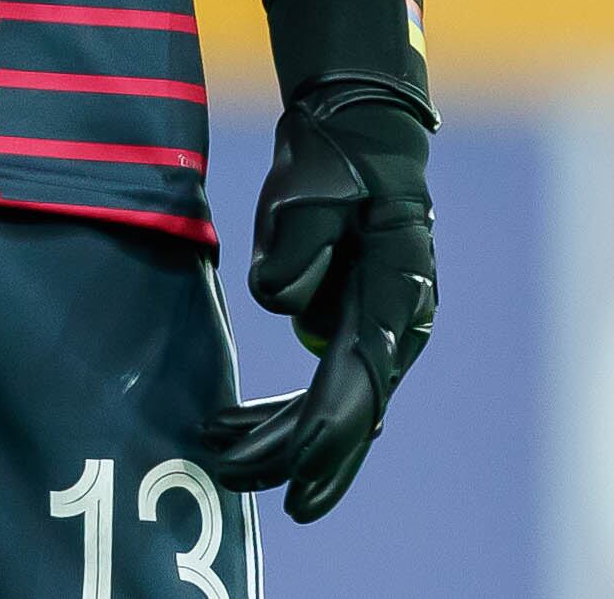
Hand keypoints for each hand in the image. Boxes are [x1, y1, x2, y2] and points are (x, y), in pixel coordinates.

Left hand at [206, 0, 436, 523]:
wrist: (361, 128)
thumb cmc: (337, 158)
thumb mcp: (309, 190)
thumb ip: (297, 246)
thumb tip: (279, 303)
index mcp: (393, 297)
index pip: (356, 388)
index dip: (322, 443)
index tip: (293, 485)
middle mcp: (395, 324)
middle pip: (345, 412)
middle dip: (290, 454)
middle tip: (228, 478)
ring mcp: (379, 327)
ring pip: (331, 405)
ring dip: (277, 434)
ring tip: (217, 453)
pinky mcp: (354, 323)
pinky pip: (320, 384)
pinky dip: (279, 407)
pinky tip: (235, 424)